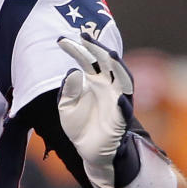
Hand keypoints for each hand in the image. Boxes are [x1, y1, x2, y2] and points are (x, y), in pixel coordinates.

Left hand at [57, 33, 134, 187]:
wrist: (88, 150)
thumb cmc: (79, 123)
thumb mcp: (66, 105)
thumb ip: (68, 89)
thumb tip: (72, 71)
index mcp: (95, 80)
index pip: (88, 59)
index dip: (76, 48)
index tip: (60, 40)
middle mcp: (108, 86)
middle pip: (107, 63)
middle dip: (98, 49)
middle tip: (85, 37)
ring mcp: (117, 101)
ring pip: (123, 81)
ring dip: (118, 68)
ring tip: (110, 54)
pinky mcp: (121, 120)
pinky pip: (125, 110)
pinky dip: (123, 103)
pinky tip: (118, 96)